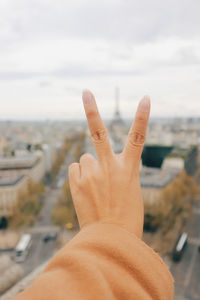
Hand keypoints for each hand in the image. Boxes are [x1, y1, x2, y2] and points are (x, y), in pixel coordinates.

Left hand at [69, 90, 149, 237]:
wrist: (110, 240)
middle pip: (99, 132)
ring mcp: (91, 174)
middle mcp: (109, 167)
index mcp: (129, 168)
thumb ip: (116, 170)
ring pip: (85, 159)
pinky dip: (79, 177)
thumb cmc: (126, 215)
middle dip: (91, 110)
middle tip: (85, 91)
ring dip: (88, 168)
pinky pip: (75, 169)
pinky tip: (85, 191)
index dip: (142, 117)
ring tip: (95, 188)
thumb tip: (93, 158)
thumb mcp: (130, 188)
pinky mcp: (76, 182)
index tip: (145, 99)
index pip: (138, 137)